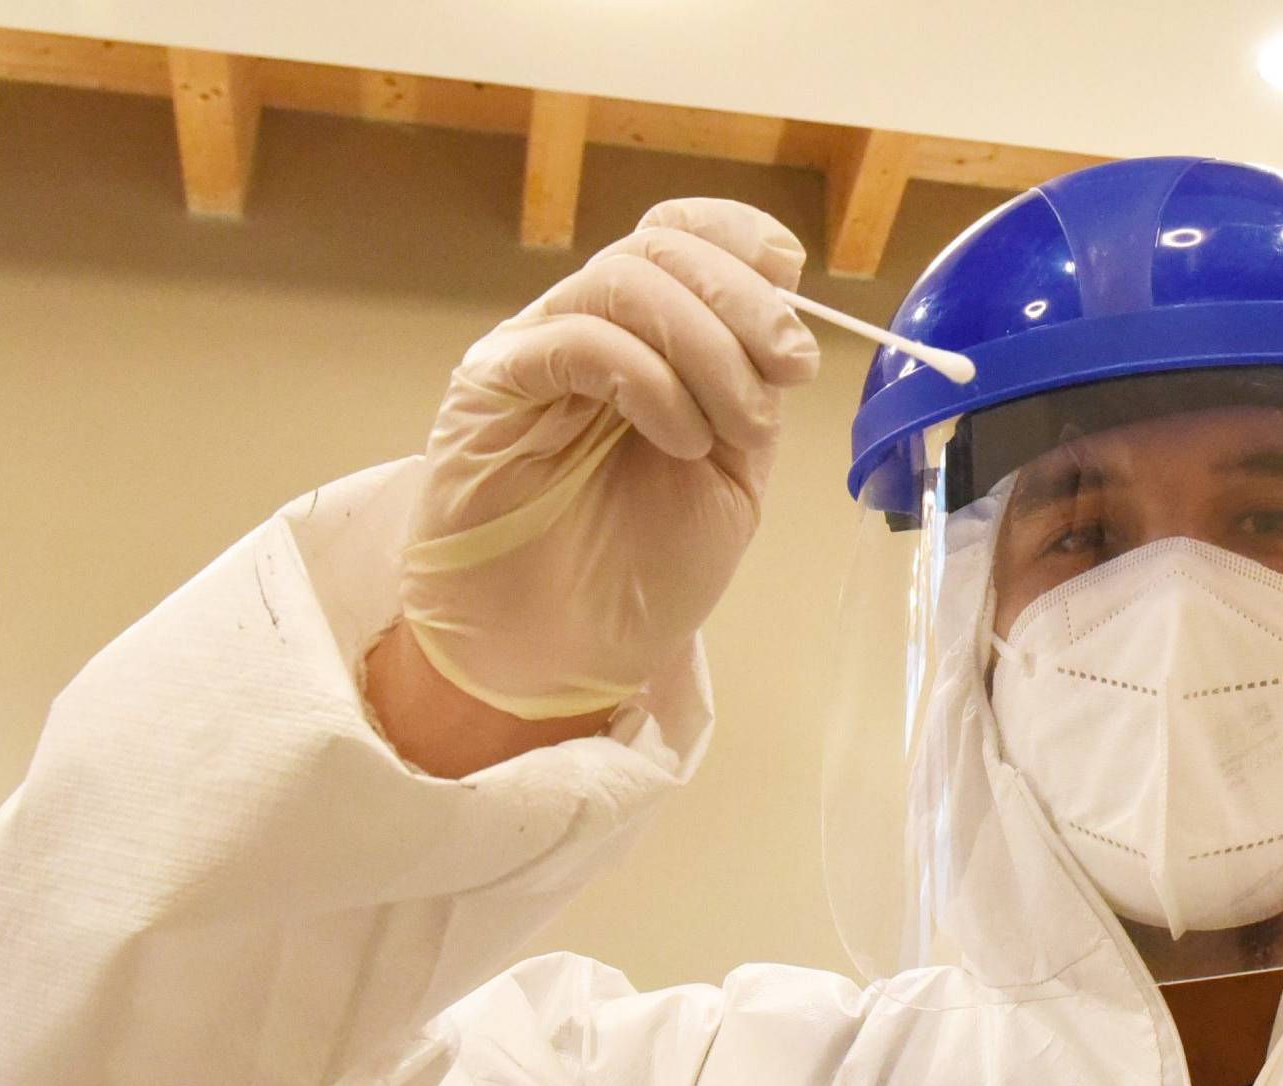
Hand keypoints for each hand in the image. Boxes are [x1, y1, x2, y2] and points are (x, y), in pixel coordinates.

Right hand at [397, 198, 820, 722]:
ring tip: (737, 427)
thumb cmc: (642, 569)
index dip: (738, 236)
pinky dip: (646, 378)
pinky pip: (573, 340)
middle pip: (658, 250)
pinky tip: (679, 438)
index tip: (792, 275)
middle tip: (790, 367)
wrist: (562, 655)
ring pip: (621, 283)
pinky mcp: (490, 388)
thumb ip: (754, 392)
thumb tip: (787, 319)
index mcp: (645, 338)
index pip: (677, 235)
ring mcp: (534, 353)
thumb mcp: (734, 472)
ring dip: (706, 345)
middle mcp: (585, 328)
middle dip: (742, 298)